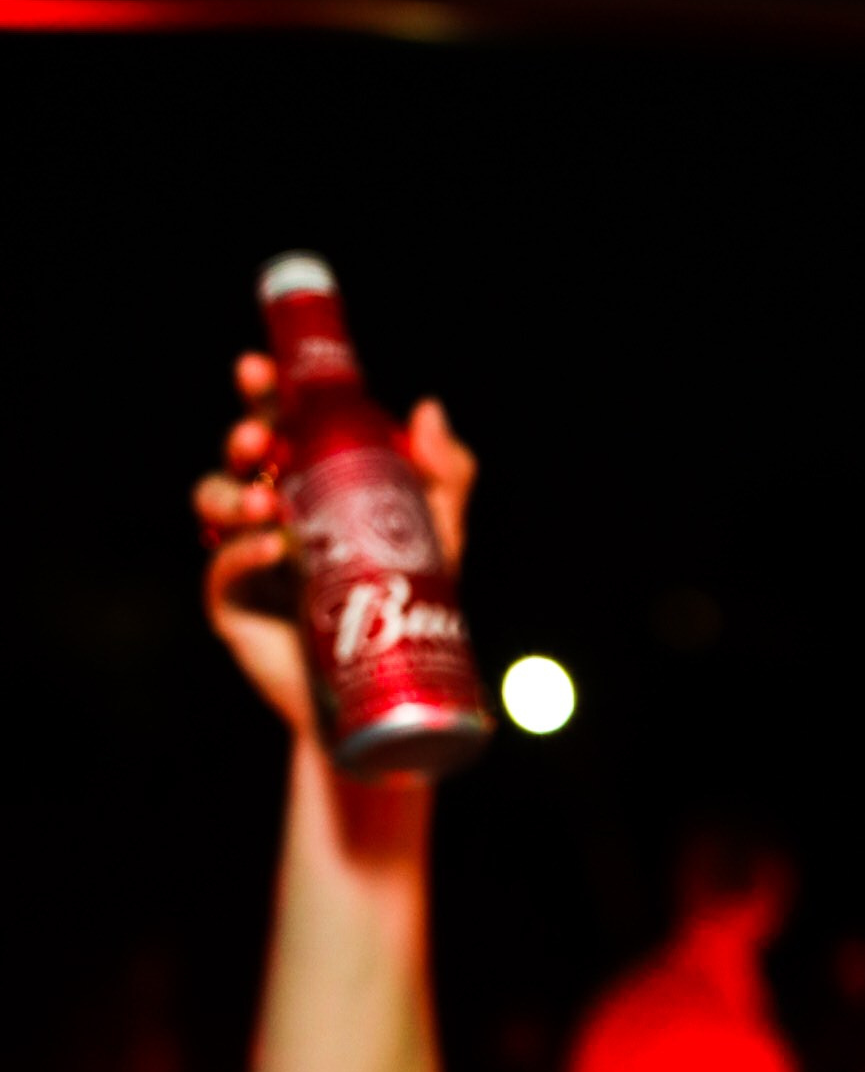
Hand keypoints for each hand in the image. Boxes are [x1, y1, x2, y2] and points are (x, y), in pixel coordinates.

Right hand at [192, 355, 476, 737]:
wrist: (386, 700)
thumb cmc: (406, 611)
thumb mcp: (440, 540)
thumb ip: (443, 478)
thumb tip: (426, 409)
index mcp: (310, 482)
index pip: (279, 424)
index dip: (262, 393)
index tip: (259, 370)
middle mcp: (271, 511)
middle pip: (238, 457)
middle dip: (240, 436)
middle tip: (259, 438)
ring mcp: (246, 556)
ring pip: (213, 506)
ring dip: (231, 496)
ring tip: (264, 506)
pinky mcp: (233, 605)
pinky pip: (221, 569)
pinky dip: (241, 553)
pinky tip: (270, 549)